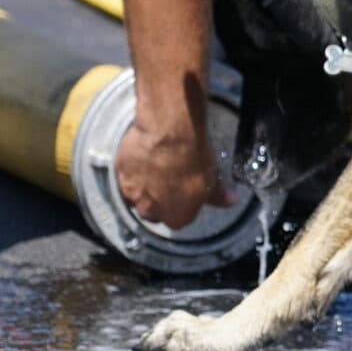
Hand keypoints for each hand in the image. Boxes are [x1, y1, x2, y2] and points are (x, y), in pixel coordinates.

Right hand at [117, 111, 235, 230]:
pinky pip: (126, 174)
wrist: (169, 132)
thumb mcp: (214, 178)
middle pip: (154, 211)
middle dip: (160, 198)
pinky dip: (134, 168)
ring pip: (137, 195)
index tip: (186, 192)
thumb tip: (230, 200)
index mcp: (176, 217)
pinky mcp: (121, 172)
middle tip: (170, 178)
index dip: (183, 205)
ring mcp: (132, 192)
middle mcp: (150, 210)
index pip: (179, 219)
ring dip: (144, 184)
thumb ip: (219, 195)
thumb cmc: (193, 157)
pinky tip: (144, 155)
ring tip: (156, 166)